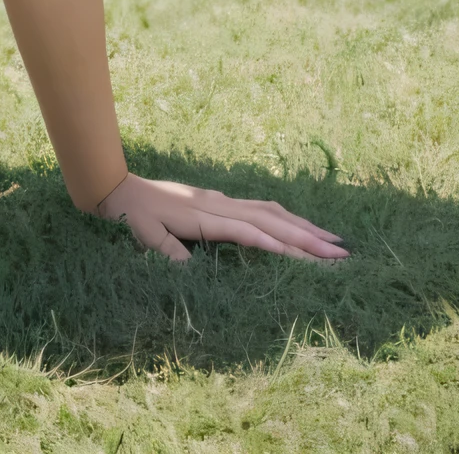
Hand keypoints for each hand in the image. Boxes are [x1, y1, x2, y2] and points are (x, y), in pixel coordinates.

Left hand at [95, 172, 349, 262]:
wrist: (117, 187)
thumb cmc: (130, 216)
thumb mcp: (144, 236)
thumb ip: (168, 251)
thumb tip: (190, 269)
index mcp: (205, 217)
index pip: (251, 234)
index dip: (281, 247)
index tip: (312, 260)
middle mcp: (220, 205)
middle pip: (271, 221)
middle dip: (307, 238)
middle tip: (341, 255)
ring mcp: (221, 200)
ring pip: (270, 211)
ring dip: (302, 225)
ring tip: (333, 239)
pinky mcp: (219, 201)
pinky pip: (260, 207)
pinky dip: (284, 216)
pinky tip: (296, 224)